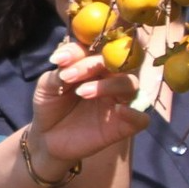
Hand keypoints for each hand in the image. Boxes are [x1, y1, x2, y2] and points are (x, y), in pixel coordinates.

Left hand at [25, 39, 148, 169]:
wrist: (49, 138)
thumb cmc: (51, 106)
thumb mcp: (47, 87)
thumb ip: (58, 73)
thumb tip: (66, 64)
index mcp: (92, 65)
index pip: (94, 49)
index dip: (78, 52)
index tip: (57, 60)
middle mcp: (109, 79)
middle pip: (116, 62)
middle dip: (92, 65)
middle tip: (68, 76)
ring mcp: (118, 101)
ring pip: (129, 84)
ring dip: (107, 85)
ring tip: (82, 92)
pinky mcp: (123, 125)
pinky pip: (141, 118)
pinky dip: (135, 113)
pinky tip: (118, 111)